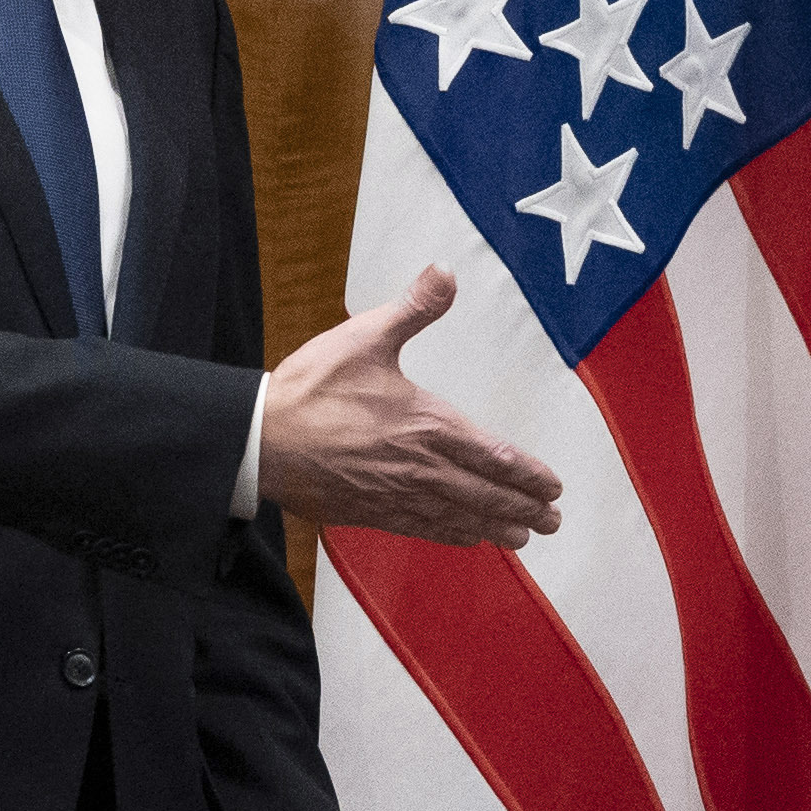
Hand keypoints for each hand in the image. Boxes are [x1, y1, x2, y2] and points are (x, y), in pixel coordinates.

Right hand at [263, 264, 564, 546]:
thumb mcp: (365, 337)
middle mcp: (420, 467)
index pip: (494, 455)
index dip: (527, 474)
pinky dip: (453, 535)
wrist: (259, 440)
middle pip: (486, 494)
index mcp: (427, 424)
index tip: (551, 484)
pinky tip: (466, 539)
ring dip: (496, 528)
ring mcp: (397, 495)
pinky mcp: (371, 512)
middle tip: (551, 519)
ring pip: (460, 517)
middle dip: (523, 507)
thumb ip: (413, 308)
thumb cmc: (310, 389)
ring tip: (522, 536)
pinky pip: (424, 529)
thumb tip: (446, 271)